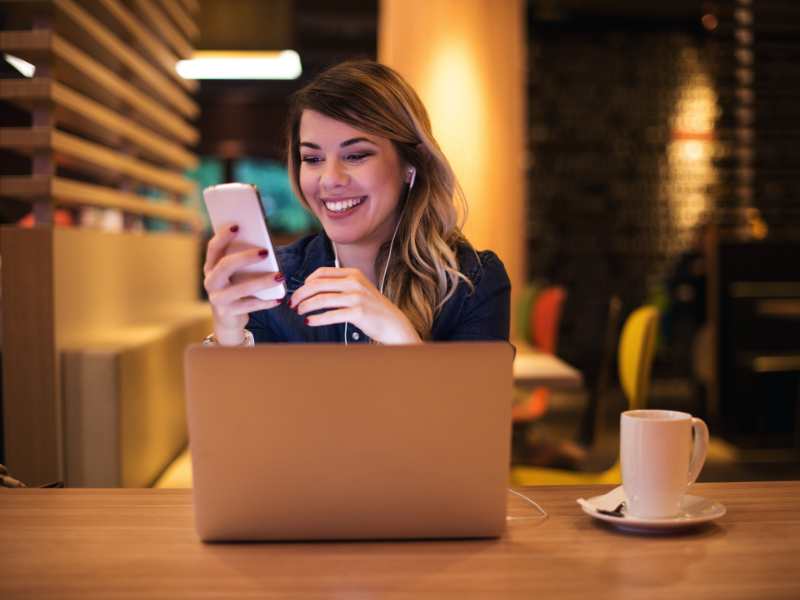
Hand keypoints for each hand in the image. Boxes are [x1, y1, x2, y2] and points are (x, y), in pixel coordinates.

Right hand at [203, 224, 283, 344]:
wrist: (229, 320)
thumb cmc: (237, 288)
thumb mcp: (236, 274)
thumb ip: (244, 260)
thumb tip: (265, 246)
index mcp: (211, 267)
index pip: (213, 248)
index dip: (223, 236)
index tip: (237, 225)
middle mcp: (210, 282)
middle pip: (225, 266)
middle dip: (245, 257)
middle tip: (265, 252)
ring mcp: (218, 299)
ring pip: (241, 289)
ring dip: (262, 282)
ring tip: (280, 276)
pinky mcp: (228, 313)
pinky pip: (249, 306)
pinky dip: (266, 302)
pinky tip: (278, 299)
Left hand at [289, 267, 421, 344]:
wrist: (393, 323)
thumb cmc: (372, 308)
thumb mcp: (359, 289)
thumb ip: (340, 285)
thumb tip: (311, 287)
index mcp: (353, 273)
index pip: (321, 273)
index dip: (306, 282)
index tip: (300, 292)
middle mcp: (355, 282)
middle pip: (317, 285)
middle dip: (301, 294)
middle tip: (293, 304)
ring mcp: (357, 297)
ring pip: (321, 299)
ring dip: (306, 306)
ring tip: (299, 312)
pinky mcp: (358, 313)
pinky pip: (330, 315)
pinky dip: (316, 319)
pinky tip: (309, 322)